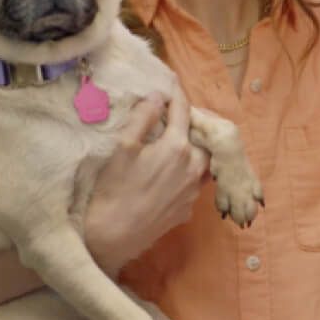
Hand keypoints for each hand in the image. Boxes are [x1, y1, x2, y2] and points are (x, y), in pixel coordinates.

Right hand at [82, 84, 209, 271]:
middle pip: (202, 136)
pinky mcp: (188, 208)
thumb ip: (143, 118)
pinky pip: (195, 183)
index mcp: (177, 147)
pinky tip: (171, 173)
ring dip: (194, 148)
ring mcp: (193, 190)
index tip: (172, 84)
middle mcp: (193, 167)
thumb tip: (157, 97)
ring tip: (177, 143)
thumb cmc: (115, 189)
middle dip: (192, 123)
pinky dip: (188, 172)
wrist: (115, 235)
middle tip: (176, 116)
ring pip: (203, 161)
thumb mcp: (123, 148)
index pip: (183, 112)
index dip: (176, 95)